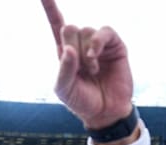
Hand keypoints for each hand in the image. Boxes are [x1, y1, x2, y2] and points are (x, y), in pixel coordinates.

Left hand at [41, 0, 133, 129]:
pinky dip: (97, 43)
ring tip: (91, 71)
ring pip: (85, 31)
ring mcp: (98, 43)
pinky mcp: (114, 45)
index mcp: (65, 51)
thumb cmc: (82, 101)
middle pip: (70, 27)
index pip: (56, 24)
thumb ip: (63, 70)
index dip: (51, 7)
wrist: (105, 112)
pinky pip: (103, 32)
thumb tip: (69, 49)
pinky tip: (94, 59)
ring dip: (86, 54)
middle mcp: (81, 44)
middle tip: (80, 68)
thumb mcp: (64, 89)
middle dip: (71, 47)